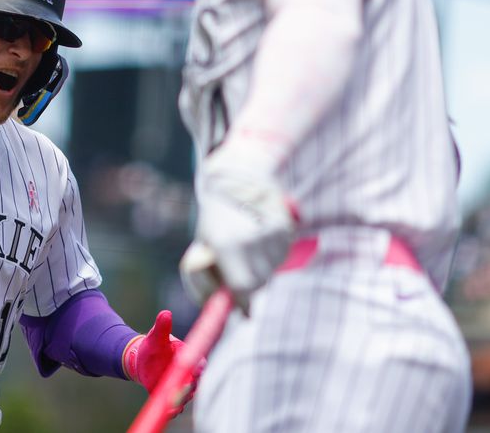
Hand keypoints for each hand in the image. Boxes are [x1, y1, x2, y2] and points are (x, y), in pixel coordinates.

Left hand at [123, 310, 199, 416]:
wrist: (143, 360)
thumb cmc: (154, 346)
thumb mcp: (156, 336)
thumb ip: (162, 327)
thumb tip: (165, 313)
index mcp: (189, 358)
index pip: (200, 364)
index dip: (200, 367)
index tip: (197, 369)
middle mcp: (188, 375)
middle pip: (195, 383)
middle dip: (191, 386)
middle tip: (185, 387)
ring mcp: (180, 387)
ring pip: (186, 396)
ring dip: (182, 399)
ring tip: (176, 402)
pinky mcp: (169, 398)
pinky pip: (174, 407)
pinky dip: (173, 410)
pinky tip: (169, 411)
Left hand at [180, 152, 295, 308]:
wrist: (238, 176)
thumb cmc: (215, 217)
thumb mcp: (203, 245)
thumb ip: (210, 279)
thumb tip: (236, 313)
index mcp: (226, 244)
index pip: (241, 288)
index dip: (241, 302)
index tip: (242, 309)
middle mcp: (251, 239)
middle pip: (258, 283)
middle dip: (248, 284)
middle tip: (238, 268)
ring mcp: (272, 232)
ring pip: (271, 269)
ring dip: (261, 266)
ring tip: (248, 244)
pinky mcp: (286, 227)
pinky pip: (281, 255)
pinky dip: (272, 253)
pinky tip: (261, 235)